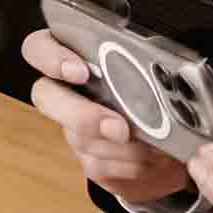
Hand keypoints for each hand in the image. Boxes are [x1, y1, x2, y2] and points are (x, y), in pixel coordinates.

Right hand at [23, 28, 196, 205]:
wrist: (172, 143)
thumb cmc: (161, 96)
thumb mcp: (156, 73)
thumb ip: (148, 70)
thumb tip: (158, 81)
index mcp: (77, 55)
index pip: (40, 48)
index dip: (51, 58)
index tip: (79, 72)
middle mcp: (66, 90)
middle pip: (45, 96)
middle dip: (83, 115)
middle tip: (119, 128)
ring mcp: (72, 126)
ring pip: (79, 137)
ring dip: (121, 146)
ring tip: (154, 144)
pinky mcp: (86, 157)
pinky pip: (97, 165)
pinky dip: (129, 163)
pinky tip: (149, 157)